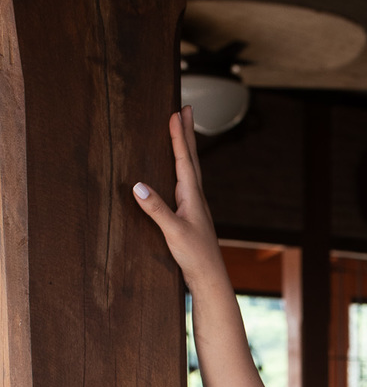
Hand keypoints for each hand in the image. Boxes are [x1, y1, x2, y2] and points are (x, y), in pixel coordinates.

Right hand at [132, 108, 223, 288]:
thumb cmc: (195, 256)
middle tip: (186, 108)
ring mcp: (195, 206)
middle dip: (187, 132)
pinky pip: (186, 183)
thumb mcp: (173, 232)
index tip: (176, 112)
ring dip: (187, 148)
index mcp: (192, 196)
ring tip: (183, 131)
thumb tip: (137, 186)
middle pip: (192, 158)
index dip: (179, 136)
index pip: (184, 159)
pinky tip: (180, 172)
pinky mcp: (192, 215)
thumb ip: (156, 209)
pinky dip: (184, 168)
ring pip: (191, 169)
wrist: (209, 278)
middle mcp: (196, 197)